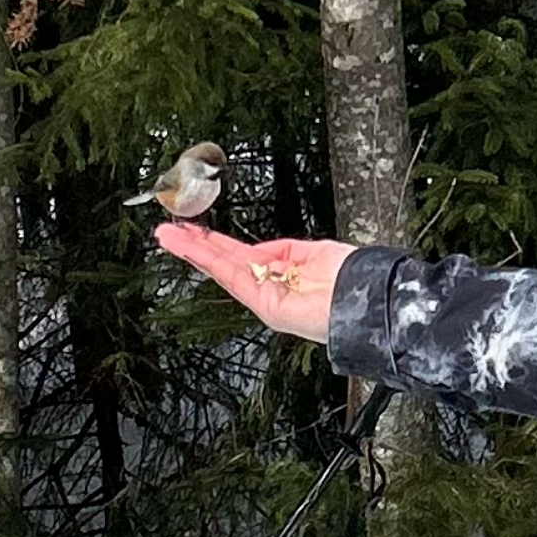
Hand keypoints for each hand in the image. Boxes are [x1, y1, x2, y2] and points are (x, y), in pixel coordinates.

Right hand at [154, 224, 357, 343]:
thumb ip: (284, 251)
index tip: (194, 231)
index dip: (216, 243)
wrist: (367, 298)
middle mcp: (268, 289)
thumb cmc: (350, 279)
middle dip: (195, 246)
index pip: (240, 256)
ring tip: (168, 236)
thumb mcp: (313, 253)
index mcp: (279, 276)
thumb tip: (261, 250)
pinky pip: (233, 277)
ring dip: (193, 250)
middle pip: (224, 263)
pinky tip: (192, 248)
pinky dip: (210, 260)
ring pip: (221, 269)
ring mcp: (264, 298)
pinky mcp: (265, 305)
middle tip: (168, 232)